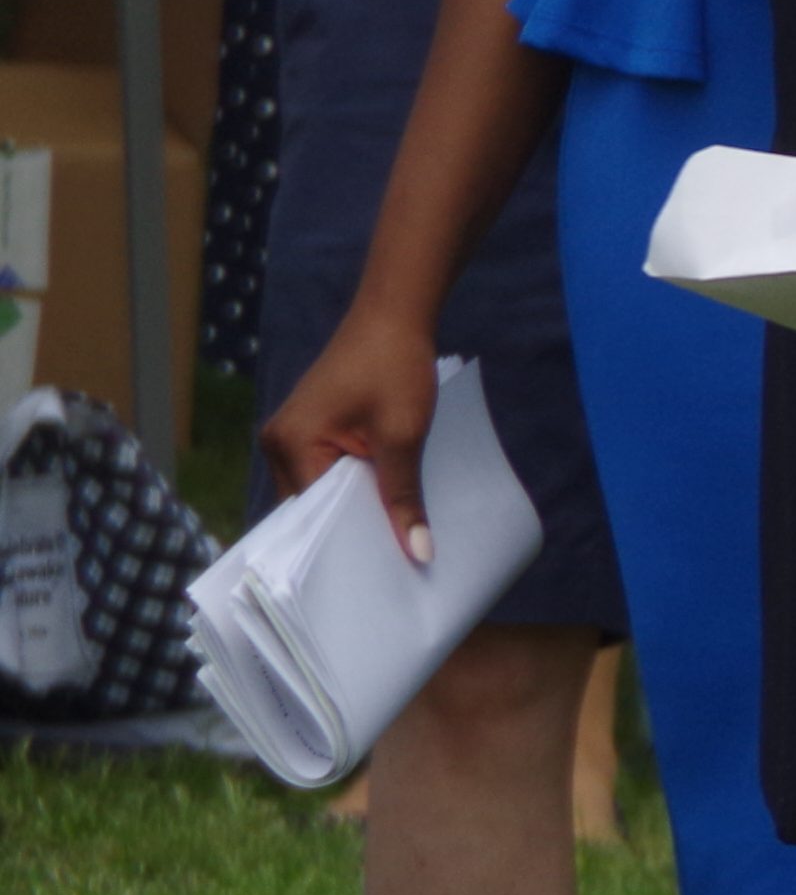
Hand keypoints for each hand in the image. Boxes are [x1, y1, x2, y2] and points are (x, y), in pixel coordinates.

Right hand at [259, 303, 442, 564]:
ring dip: (351, 510)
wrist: (394, 314)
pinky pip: (325, 472)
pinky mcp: (309, 429)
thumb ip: (404, 495)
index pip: (310, 516)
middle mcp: (278, 444)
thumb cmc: (396, 365)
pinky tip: (381, 507)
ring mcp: (291, 436)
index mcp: (291, 445)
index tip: (371, 580)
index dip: (342, 547)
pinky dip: (351, 488)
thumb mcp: (404, 435)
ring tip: (386, 548)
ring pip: (320, 492)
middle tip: (384, 573)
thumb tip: (416, 552)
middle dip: (346, 534)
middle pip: (310, 509)